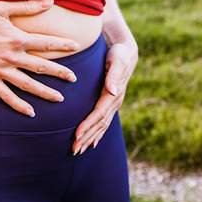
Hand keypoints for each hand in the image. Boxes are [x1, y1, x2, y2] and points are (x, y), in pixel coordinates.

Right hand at [0, 0, 80, 116]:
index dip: (63, 44)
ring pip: (27, 85)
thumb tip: (50, 1)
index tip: (77, 45)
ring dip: (45, 92)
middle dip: (60, 73)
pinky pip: (6, 96)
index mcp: (16, 38)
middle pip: (41, 67)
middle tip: (74, 79)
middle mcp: (11, 57)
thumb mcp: (1, 7)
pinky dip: (19, 105)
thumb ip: (27, 6)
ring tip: (60, 98)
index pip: (46, 43)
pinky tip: (31, 112)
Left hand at [72, 39, 137, 154]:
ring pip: (102, 125)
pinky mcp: (111, 102)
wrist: (127, 51)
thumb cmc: (119, 54)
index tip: (76, 135)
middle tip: (74, 149)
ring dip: (90, 138)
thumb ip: (114, 76)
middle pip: (100, 124)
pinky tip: (92, 142)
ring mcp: (115, 103)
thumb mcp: (117, 61)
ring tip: (79, 150)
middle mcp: (115, 101)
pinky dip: (98, 133)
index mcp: (114, 94)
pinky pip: (104, 121)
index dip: (88, 125)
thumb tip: (113, 91)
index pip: (99, 114)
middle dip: (87, 137)